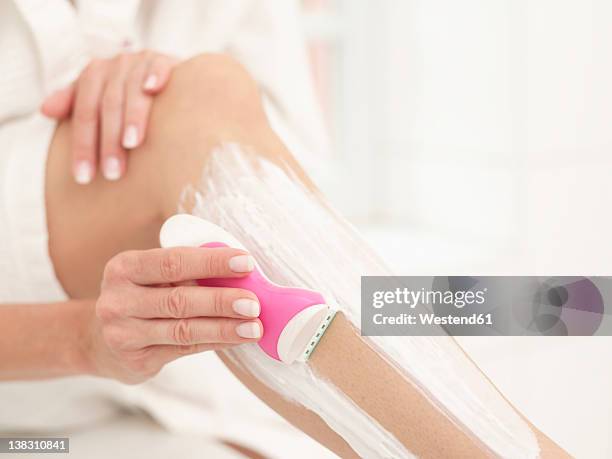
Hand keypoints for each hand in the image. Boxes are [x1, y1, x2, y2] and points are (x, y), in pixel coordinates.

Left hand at [41, 51, 177, 183]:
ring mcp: (140, 61)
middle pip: (107, 105)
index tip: (84, 177)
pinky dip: (155, 75)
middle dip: (108, 141)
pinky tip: (152, 90)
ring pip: (132, 90)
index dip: (82, 145)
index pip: (84, 113)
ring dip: (132, 116)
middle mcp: (115, 65)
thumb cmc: (130, 96)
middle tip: (112, 173)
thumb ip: (74, 103)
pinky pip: (158, 66)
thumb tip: (44, 110)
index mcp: (95, 75)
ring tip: (131, 144)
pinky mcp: (165, 60)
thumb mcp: (101, 99)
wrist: (168, 78)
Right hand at [88, 246, 261, 383]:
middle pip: (179, 299)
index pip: (173, 261)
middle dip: (221, 300)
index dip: (212, 262)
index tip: (246, 262)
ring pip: (183, 329)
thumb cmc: (139, 297)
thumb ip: (185, 271)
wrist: (97, 340)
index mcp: (124, 268)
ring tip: (253, 326)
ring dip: (224, 328)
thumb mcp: (149, 276)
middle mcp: (118, 300)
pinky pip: (184, 349)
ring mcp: (123, 333)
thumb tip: (239, 272)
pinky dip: (215, 342)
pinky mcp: (136, 360)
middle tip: (253, 302)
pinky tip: (236, 338)